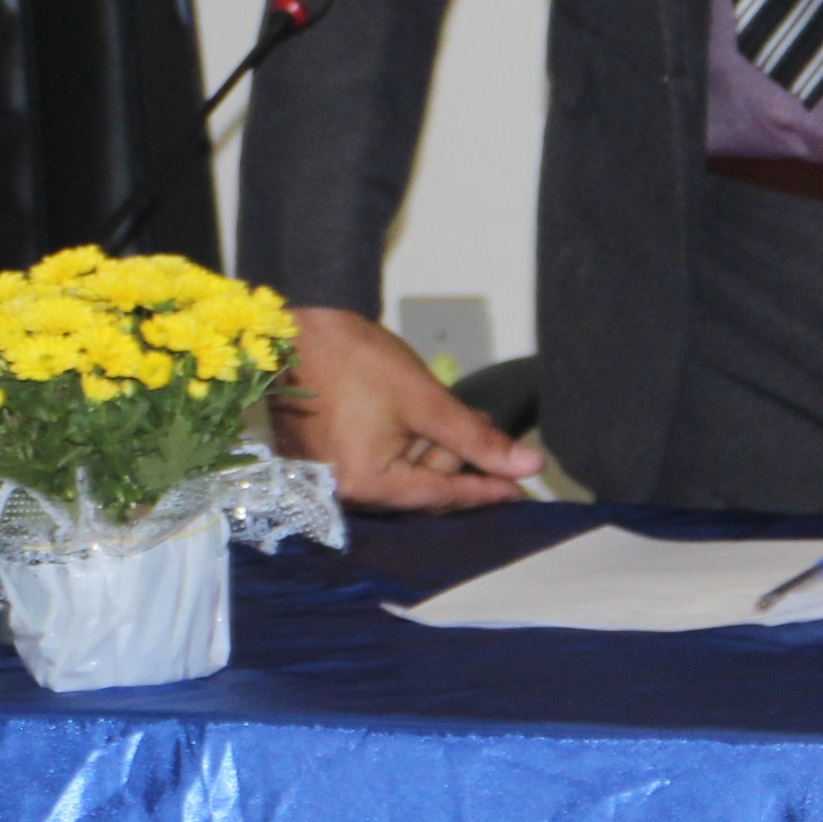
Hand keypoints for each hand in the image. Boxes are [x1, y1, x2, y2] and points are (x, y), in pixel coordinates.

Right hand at [269, 305, 541, 510]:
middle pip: (419, 489)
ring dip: (432, 451)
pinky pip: (375, 465)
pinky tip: (421, 422)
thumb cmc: (356, 360)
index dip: (487, 490)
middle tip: (487, 425)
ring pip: (399, 476)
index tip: (523, 491)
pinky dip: (403, 448)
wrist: (291, 326)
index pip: (443, 495)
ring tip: (458, 417)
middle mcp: (343, 492)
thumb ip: (478, 439)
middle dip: (458, 460)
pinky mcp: (317, 459)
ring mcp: (326, 477)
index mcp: (367, 484)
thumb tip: (531, 466)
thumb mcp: (425, 399)